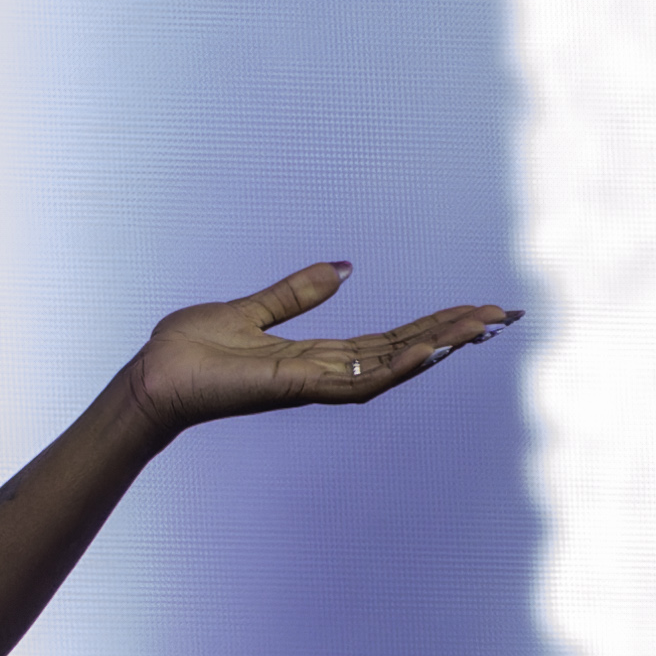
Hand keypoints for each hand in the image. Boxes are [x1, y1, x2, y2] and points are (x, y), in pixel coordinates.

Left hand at [120, 264, 516, 436]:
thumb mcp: (252, 309)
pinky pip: (357, 381)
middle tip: (503, 315)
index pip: (389, 338)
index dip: (433, 322)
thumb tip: (345, 268)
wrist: (152, 377)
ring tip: (480, 325)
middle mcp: (323, 372)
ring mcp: (313, 383)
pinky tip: (429, 348)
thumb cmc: (190, 349)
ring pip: (391, 366)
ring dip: (437, 345)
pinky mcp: (296, 388)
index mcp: (316, 353)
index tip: (476, 307)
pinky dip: (395, 366)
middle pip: (402, 350)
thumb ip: (297, 292)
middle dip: (453, 332)